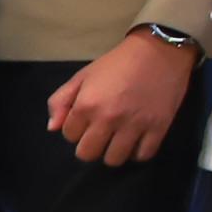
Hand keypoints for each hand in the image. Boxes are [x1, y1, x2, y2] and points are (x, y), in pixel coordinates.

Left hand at [45, 29, 199, 166]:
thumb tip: (53, 128)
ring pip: (114, 160)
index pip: (69, 135)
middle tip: (100, 134)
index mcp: (87, 104)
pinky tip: (136, 141)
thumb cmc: (117, 63)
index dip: (75, 129)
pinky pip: (142, 156)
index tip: (86, 120)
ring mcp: (134, 125)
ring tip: (118, 139)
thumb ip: (61, 101)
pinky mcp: (158, 128)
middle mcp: (108, 118)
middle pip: (88, 154)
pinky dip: (137, 152)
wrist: (159, 51)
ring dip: (113, 152)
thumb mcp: (83, 76)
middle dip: (90, 146)